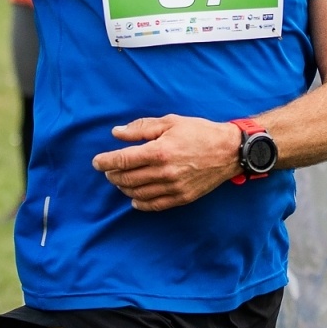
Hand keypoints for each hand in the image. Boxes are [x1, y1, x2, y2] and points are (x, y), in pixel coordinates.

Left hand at [91, 114, 241, 211]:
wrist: (229, 151)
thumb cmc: (199, 132)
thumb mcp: (170, 122)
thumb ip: (141, 128)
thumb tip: (116, 133)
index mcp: (159, 151)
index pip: (123, 160)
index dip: (105, 161)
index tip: (96, 162)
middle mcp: (164, 172)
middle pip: (127, 178)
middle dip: (113, 174)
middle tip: (108, 170)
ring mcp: (173, 187)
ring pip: (138, 193)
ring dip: (124, 188)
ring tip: (120, 180)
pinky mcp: (182, 197)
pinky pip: (154, 205)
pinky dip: (140, 203)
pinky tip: (134, 198)